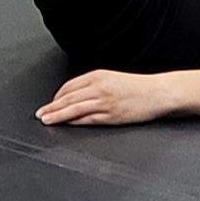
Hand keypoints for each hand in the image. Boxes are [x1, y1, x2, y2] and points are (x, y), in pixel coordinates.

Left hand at [36, 70, 185, 126]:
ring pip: (75, 109)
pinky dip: (75, 122)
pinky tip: (67, 124)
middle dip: (52, 107)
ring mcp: (105, 102)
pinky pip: (88, 119)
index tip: (49, 103)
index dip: (56, 96)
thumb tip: (76, 95)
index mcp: (98, 76)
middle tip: (40, 114)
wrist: (158, 92)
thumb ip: (94, 85)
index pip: (70, 86)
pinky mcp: (112, 115)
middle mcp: (99, 87)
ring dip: (58, 115)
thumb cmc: (137, 87)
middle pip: (68, 98)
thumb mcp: (113, 79)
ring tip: (47, 120)